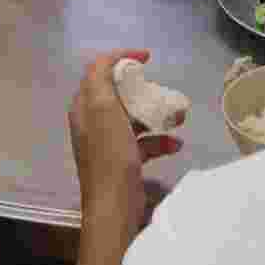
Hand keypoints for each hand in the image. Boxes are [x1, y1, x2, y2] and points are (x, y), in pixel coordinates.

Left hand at [69, 48, 180, 218]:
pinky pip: (142, 143)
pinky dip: (158, 140)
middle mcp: (92, 122)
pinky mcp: (122, 161)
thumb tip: (110, 60)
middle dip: (145, 90)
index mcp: (84, 106)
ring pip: (134, 118)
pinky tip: (175, 144)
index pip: (99, 70)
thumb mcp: (103, 109)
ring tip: (180, 116)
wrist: (115, 206)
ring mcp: (108, 143)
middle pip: (119, 94)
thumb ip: (101, 79)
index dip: (121, 58)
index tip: (147, 58)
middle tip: (164, 90)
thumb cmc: (110, 154)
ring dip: (157, 115)